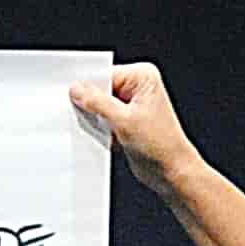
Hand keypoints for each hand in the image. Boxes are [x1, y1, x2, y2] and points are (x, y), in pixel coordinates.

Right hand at [68, 62, 205, 191]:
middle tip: (92, 119)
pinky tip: (109, 139)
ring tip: (108, 132)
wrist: (171, 171)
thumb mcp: (124, 121)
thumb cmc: (161, 145)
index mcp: (143, 77)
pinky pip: (105, 120)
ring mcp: (132, 105)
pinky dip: (102, 130)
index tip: (73, 97)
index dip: (88, 86)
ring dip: (98, 120)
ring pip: (101, 106)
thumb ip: (98, 103)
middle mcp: (138, 87)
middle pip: (102, 89)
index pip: (105, 74)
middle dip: (93, 105)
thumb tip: (78, 90)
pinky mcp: (127, 121)